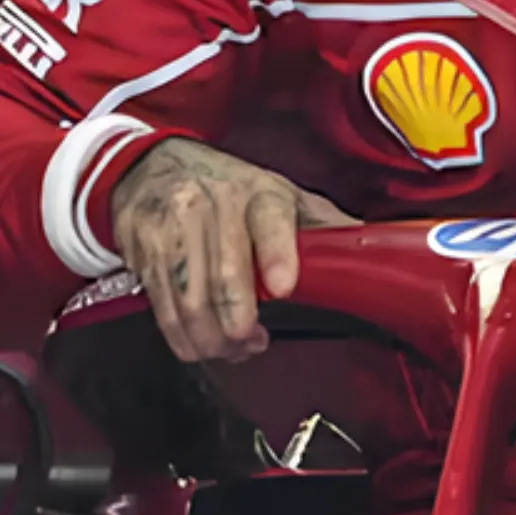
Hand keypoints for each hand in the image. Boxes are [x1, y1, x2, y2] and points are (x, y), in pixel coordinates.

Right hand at [111, 138, 360, 363]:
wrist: (152, 166)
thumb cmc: (230, 187)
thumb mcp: (282, 194)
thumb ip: (323, 225)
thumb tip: (373, 248)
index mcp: (259, 192)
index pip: (272, 220)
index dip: (277, 255)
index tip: (283, 287)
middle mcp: (213, 206)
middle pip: (224, 276)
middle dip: (238, 324)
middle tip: (253, 343)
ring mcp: (173, 228)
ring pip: (189, 300)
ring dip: (211, 339)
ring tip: (231, 348)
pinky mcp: (142, 251)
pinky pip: (161, 307)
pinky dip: (181, 336)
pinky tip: (200, 342)